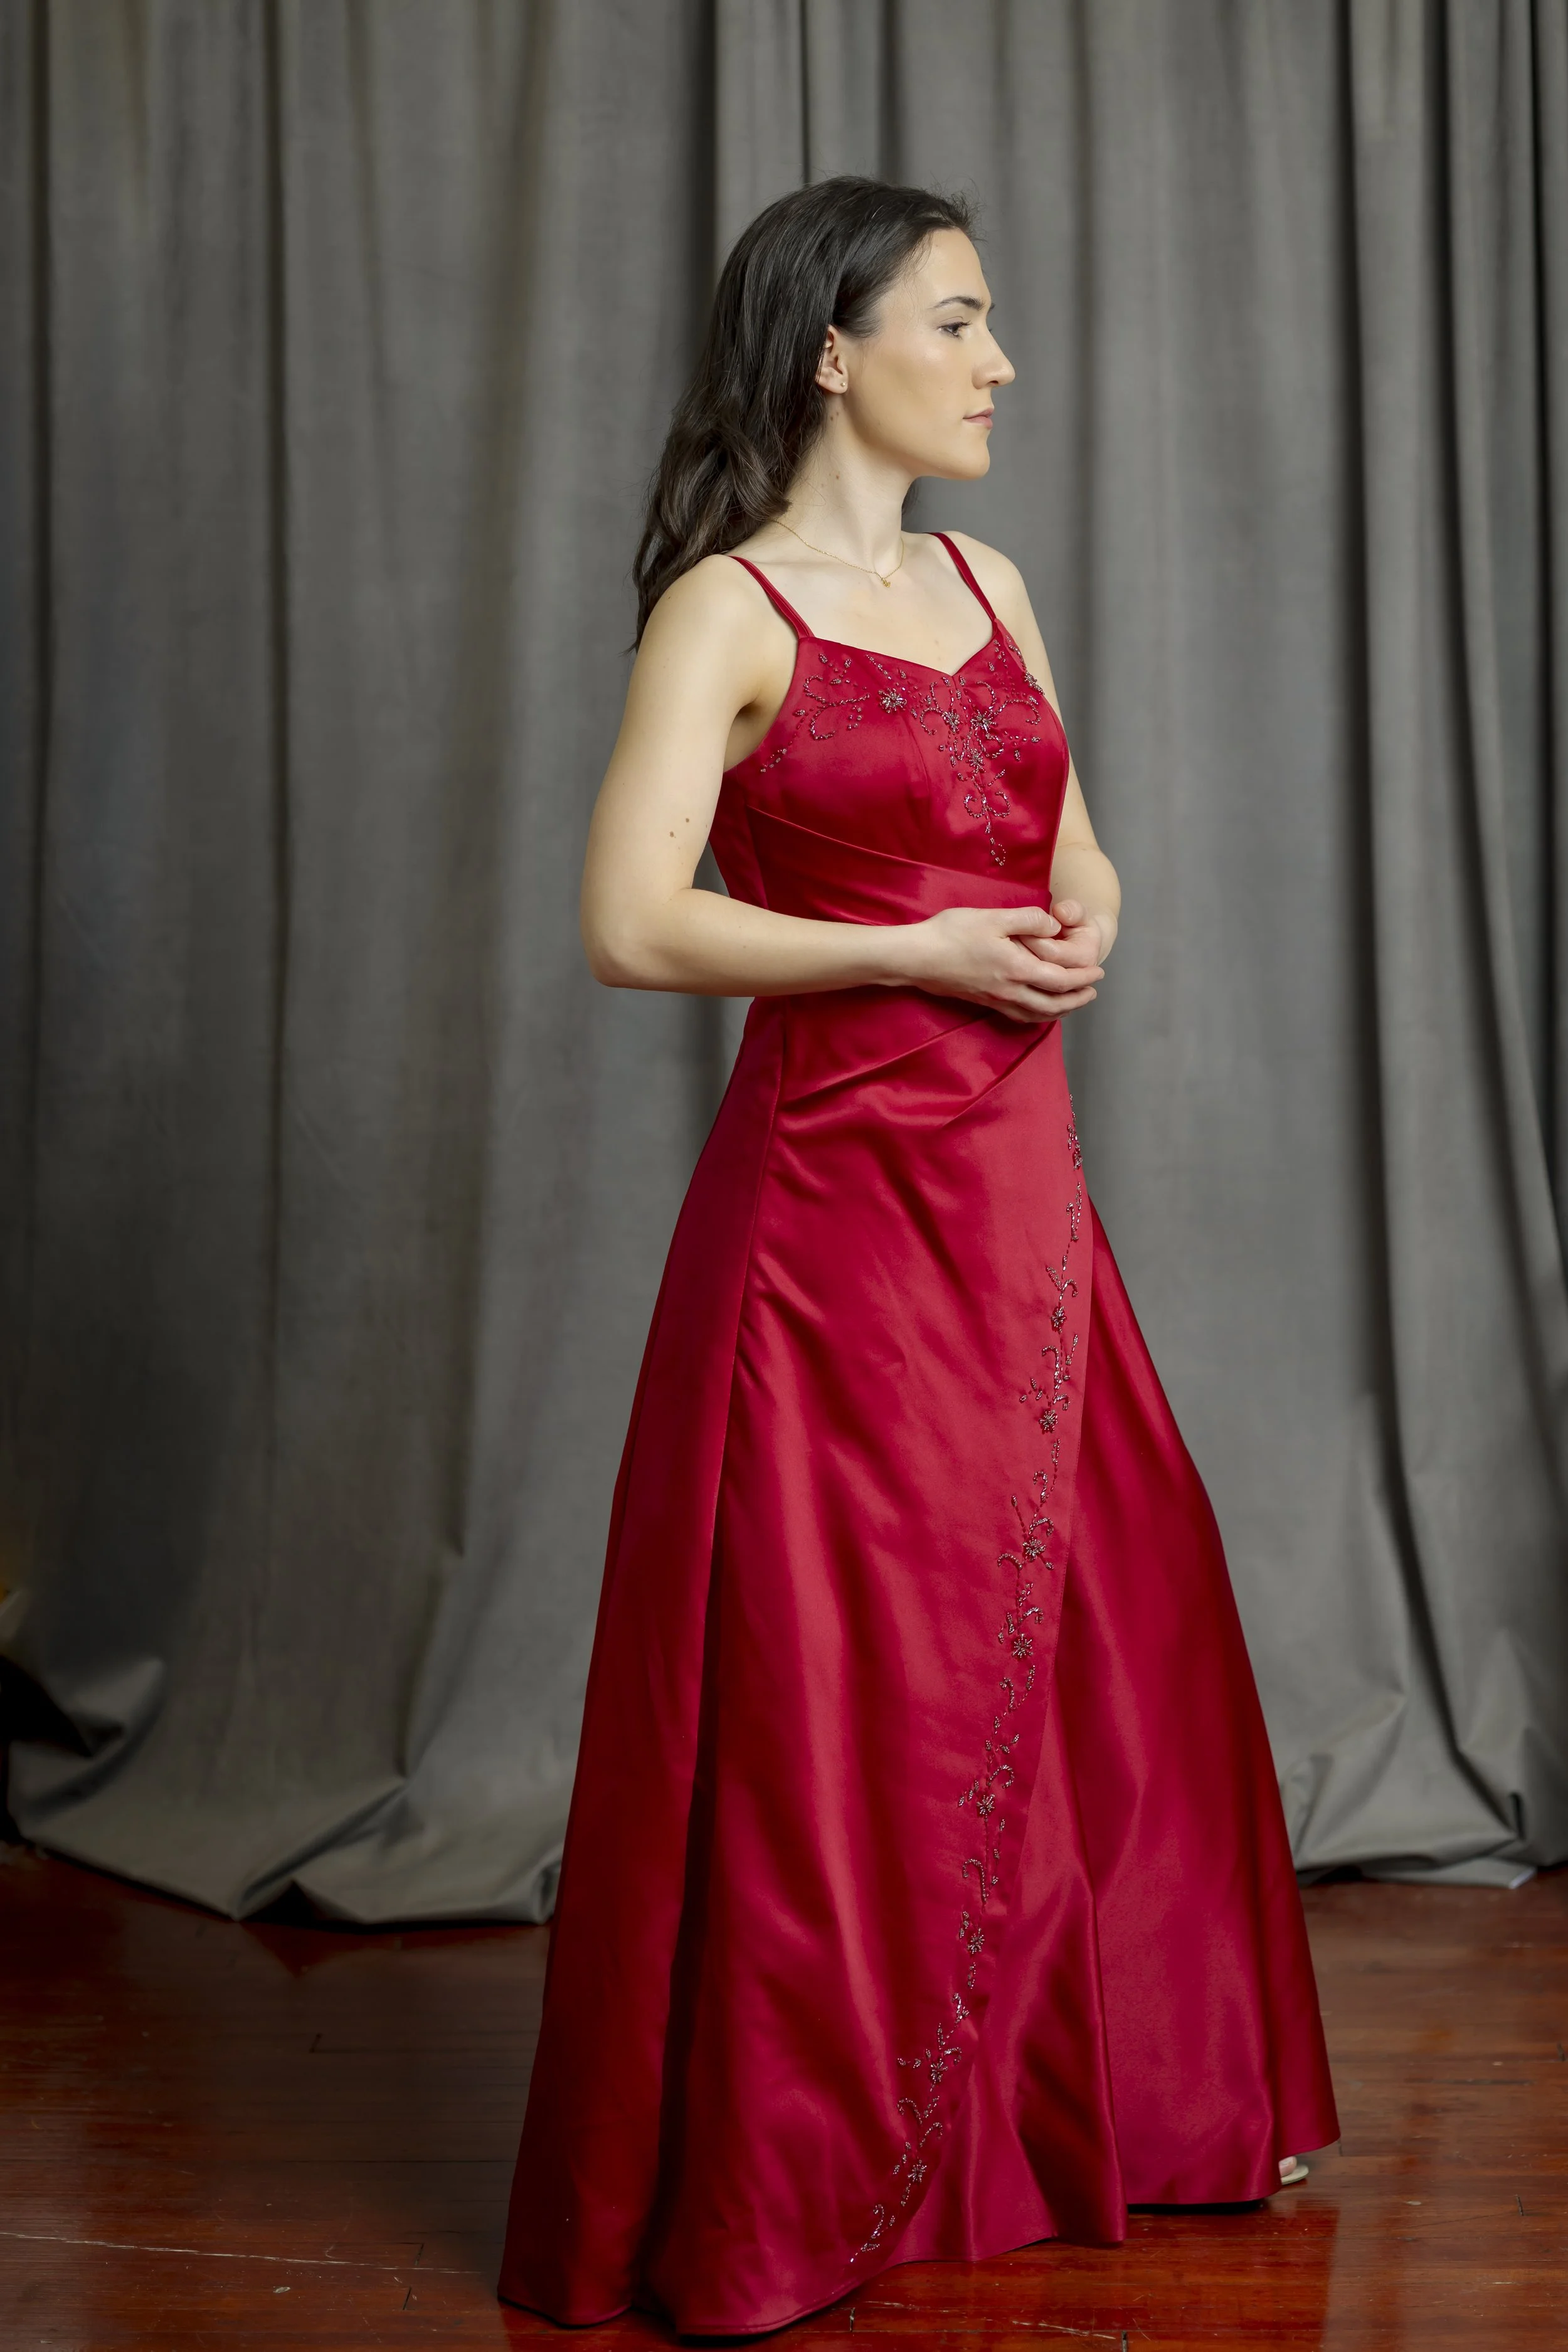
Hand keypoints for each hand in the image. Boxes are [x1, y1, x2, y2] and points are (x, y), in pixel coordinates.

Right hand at [901, 904, 1103, 1025]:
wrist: (916, 958)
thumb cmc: (951, 933)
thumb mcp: (993, 917)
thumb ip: (1029, 919)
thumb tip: (1054, 925)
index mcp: (1017, 969)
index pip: (1061, 981)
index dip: (1083, 978)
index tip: (1098, 972)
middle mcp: (1010, 991)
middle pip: (1054, 1005)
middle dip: (1077, 999)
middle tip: (1092, 991)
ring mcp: (996, 1000)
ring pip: (1037, 1015)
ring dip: (1060, 1011)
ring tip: (1073, 1003)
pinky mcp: (983, 1001)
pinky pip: (1019, 1015)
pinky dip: (1037, 1015)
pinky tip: (1038, 1010)